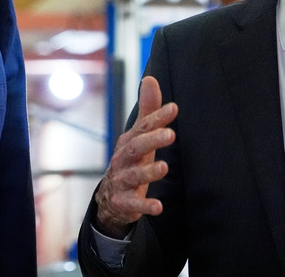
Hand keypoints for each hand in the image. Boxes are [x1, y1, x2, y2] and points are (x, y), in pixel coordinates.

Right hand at [94, 76, 177, 237]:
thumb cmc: (131, 160)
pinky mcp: (123, 202)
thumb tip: (150, 78)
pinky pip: (133, 204)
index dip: (158, 117)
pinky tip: (158, 207)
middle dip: (152, 140)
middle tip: (170, 134)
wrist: (110, 197)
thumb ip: (148, 111)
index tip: (174, 108)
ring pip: (134, 175)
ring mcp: (121, 180)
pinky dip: (145, 205)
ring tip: (164, 167)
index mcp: (129, 141)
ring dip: (149, 171)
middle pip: (135, 147)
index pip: (143, 126)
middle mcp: (123, 159)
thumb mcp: (139, 136)